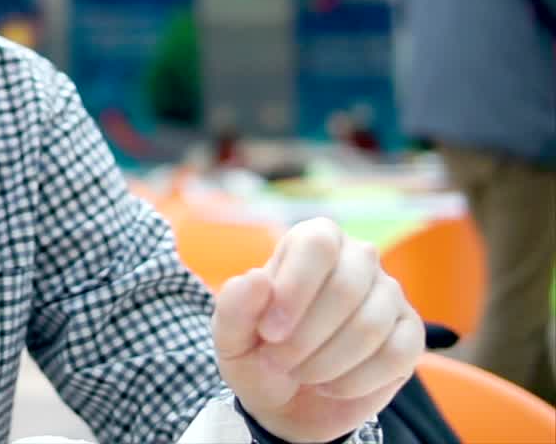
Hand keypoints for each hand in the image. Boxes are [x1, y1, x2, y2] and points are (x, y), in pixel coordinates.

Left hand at [210, 217, 423, 441]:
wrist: (287, 401)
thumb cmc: (258, 354)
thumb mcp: (231, 336)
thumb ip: (235, 306)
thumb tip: (256, 278)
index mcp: (312, 240)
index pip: (317, 245)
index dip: (294, 290)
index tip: (270, 332)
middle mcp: (357, 258)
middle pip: (346, 287)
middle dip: (306, 337)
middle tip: (279, 361)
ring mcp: (388, 294)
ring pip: (370, 325)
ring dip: (327, 362)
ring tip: (302, 373)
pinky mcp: (409, 333)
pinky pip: (396, 354)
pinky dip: (356, 381)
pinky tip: (332, 386)